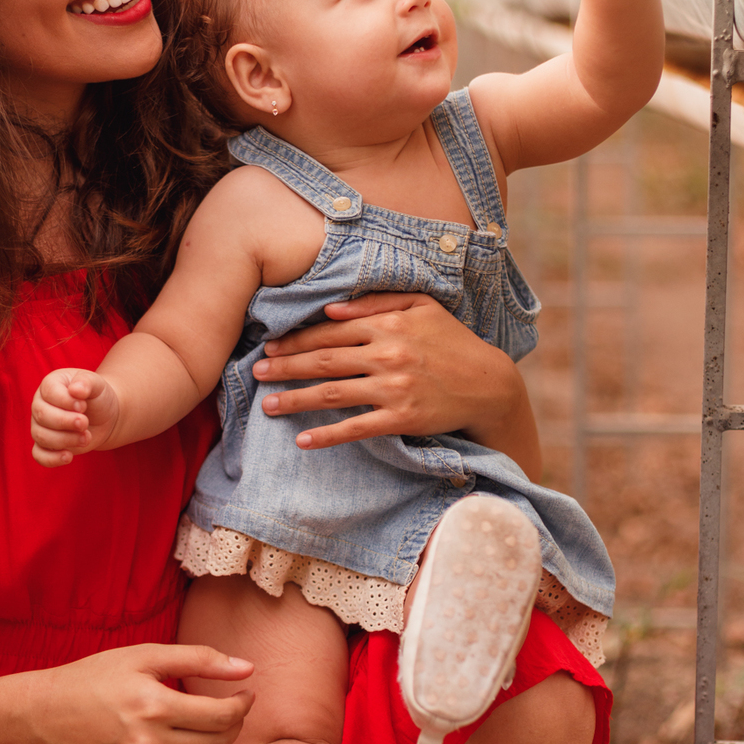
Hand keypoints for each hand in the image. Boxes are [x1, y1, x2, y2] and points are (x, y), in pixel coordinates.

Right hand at [26, 644, 254, 743]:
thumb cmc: (97, 677)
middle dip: (235, 724)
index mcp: (154, 706)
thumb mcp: (145, 656)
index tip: (245, 693)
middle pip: (218, 743)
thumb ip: (199, 659)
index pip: (221, 716)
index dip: (242, 705)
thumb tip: (247, 668)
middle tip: (231, 708)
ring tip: (214, 728)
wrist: (48, 715)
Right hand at [31, 368, 119, 465]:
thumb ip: (86, 382)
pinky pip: (39, 455)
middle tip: (85, 423)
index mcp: (50, 385)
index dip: (65, 401)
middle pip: (42, 416)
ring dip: (65, 440)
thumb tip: (75, 390)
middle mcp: (40, 405)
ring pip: (41, 436)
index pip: (49, 392)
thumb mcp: (97, 384)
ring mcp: (40, 426)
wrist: (105, 417)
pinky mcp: (46, 445)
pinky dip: (51, 459)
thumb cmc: (97, 397)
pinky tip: (69, 456)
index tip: (83, 406)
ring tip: (86, 437)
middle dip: (66, 422)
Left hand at [251, 292, 538, 472]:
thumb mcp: (422, 307)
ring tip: (268, 405)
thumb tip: (331, 310)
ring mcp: (394, 388)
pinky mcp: (402, 418)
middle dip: (285, 368)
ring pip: (333, 394)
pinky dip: (328, 435)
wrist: (488, 384)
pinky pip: (356, 428)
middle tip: (255, 373)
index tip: (269, 346)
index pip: (331, 332)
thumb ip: (377, 302)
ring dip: (295, 400)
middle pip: (324, 361)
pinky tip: (304, 441)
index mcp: (388, 325)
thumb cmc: (452, 341)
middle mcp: (387, 354)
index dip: (296, 340)